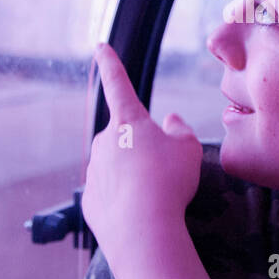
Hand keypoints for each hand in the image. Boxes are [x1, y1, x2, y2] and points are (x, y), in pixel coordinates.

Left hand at [82, 43, 202, 264]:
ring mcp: (95, 170)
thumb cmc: (168, 183)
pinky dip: (127, 201)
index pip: (118, 84)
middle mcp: (105, 141)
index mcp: (128, 121)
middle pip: (126, 138)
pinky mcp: (90, 199)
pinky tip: (142, 213)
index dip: (111, 64)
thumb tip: (169, 122)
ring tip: (157, 196)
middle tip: (166, 171)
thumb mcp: (189, 150)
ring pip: (119, 167)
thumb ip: (179, 131)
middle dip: (143, 150)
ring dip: (136, 177)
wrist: (143, 231)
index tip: (100, 47)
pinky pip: (112, 195)